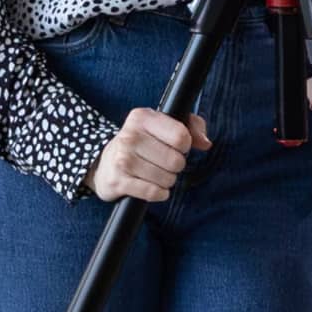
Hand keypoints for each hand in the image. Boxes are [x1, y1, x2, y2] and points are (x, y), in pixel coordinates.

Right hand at [90, 106, 207, 202]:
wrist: (105, 163)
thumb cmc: (143, 142)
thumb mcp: (165, 125)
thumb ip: (192, 127)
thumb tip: (205, 143)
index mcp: (143, 117)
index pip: (181, 136)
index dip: (185, 145)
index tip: (176, 146)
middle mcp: (130, 136)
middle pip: (176, 160)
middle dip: (176, 166)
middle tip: (165, 163)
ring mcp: (122, 159)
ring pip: (166, 178)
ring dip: (167, 180)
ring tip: (156, 173)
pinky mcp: (118, 181)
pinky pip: (153, 193)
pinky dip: (159, 193)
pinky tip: (154, 187)